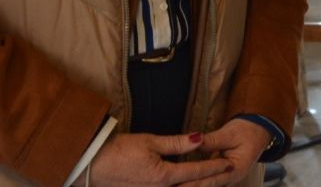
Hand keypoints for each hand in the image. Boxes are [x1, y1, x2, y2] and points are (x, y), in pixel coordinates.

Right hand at [87, 132, 231, 185]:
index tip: (229, 163)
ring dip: (194, 185)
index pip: (196, 172)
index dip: (214, 167)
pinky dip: (179, 186)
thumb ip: (178, 143)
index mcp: (164, 177)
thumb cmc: (118, 151)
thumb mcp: (150, 142)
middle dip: (209, 182)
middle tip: (225, 173)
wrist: (92, 166)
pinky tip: (185, 182)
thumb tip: (200, 138)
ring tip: (210, 179)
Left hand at [177, 118, 271, 186]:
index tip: (178, 184)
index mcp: (236, 170)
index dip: (193, 183)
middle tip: (172, 186)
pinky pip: (208, 183)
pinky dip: (197, 184)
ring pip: (207, 186)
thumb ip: (211, 141)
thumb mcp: (229, 133)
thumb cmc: (247, 131)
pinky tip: (184, 183)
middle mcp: (231, 179)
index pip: (210, 180)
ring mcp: (227, 180)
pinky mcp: (222, 178)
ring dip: (193, 185)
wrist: (259, 130)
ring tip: (175, 185)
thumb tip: (195, 143)